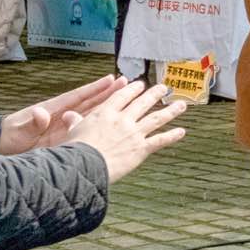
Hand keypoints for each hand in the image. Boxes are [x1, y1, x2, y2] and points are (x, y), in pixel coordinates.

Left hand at [0, 74, 124, 153]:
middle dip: (108, 93)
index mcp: (54, 109)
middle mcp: (63, 115)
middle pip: (90, 102)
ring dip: (108, 106)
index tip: (111, 79)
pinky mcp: (67, 138)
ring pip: (92, 114)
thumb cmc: (11, 135)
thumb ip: (33, 122)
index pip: (79, 96)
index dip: (95, 88)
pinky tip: (114, 124)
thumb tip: (41, 113)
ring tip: (127, 98)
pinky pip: (87, 130)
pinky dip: (100, 126)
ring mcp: (66, 126)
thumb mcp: (20, 129)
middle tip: (126, 82)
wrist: (4, 147)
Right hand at [59, 78, 188, 180]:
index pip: (122, 96)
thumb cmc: (75, 150)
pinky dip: (172, 136)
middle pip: (142, 103)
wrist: (85, 165)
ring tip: (181, 104)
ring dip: (170, 111)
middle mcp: (122, 120)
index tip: (139, 84)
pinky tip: (181, 131)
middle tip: (163, 87)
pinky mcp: (141, 149)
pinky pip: (160, 140)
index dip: (132, 89)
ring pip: (156, 118)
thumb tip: (67, 115)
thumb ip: (75, 122)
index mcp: (105, 113)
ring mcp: (134, 133)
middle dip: (154, 94)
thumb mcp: (73, 131)